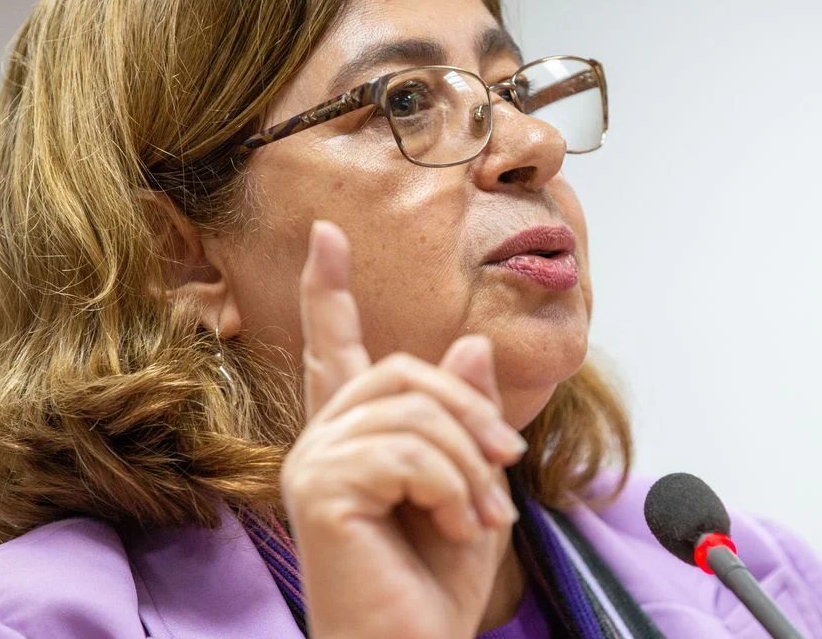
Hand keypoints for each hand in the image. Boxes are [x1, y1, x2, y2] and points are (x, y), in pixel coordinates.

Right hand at [280, 220, 526, 638]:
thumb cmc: (434, 586)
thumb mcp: (472, 488)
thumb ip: (464, 419)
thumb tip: (469, 348)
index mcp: (354, 438)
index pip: (335, 350)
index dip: (331, 291)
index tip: (328, 235)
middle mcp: (322, 442)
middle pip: (401, 370)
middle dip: (468, 413)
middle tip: (507, 470)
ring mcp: (314, 463)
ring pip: (412, 411)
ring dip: (468, 466)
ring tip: (479, 518)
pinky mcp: (319, 489)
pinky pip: (406, 450)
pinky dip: (450, 487)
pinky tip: (454, 526)